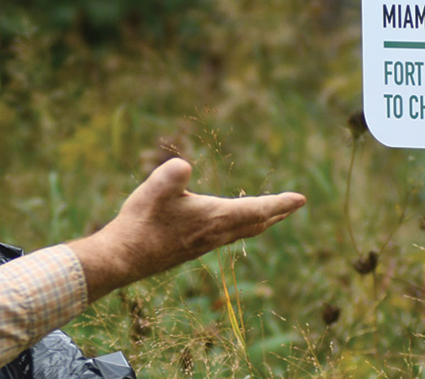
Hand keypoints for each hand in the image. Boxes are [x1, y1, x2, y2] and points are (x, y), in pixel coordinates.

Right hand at [69, 158, 305, 301]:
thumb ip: (170, 176)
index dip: (280, 203)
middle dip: (277, 213)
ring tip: (271, 214)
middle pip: (256, 223)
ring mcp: (205, 243)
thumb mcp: (152, 191)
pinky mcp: (193, 248)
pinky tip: (230, 225)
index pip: (256, 209)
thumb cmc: (139, 223)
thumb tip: (184, 165)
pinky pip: (228, 236)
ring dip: (260, 220)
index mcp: (214, 218)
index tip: (301, 199)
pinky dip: (241, 226)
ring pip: (243, 231)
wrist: (123, 258)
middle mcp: (215, 234)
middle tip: (295, 205)